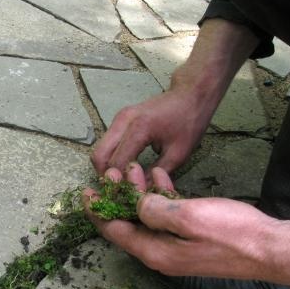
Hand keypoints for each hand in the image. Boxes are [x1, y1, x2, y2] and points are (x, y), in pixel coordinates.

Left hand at [81, 164, 289, 285]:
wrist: (270, 248)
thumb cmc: (230, 233)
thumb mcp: (187, 217)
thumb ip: (153, 211)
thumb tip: (135, 206)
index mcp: (153, 251)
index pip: (112, 231)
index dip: (96, 210)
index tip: (85, 191)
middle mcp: (160, 252)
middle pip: (127, 223)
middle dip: (117, 196)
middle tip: (111, 172)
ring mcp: (176, 247)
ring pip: (146, 217)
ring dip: (139, 193)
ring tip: (134, 168)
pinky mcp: (191, 238)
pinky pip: (166, 217)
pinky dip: (159, 196)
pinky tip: (159, 175)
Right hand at [91, 18, 261, 175]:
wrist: (190, 94)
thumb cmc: (189, 121)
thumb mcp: (179, 153)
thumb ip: (157, 173)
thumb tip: (141, 191)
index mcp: (138, 129)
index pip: (117, 162)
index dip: (119, 182)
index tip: (126, 194)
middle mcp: (122, 121)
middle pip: (99, 155)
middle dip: (106, 175)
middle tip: (119, 189)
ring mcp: (118, 118)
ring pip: (100, 149)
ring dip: (107, 166)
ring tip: (122, 180)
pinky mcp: (119, 119)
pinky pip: (107, 142)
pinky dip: (111, 157)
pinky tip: (124, 167)